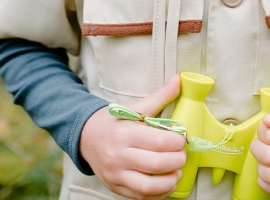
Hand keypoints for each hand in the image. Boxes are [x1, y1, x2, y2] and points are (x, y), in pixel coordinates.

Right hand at [80, 75, 185, 198]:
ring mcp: (115, 174)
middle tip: (183, 154)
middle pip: (157, 164)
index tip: (183, 137)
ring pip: (148, 186)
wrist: (87, 136)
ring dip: (170, 181)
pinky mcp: (115, 187)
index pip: (159, 142)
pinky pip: (140, 196)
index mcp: (125, 133)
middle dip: (177, 160)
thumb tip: (178, 81)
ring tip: (177, 172)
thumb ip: (160, 96)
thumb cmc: (115, 121)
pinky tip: (167, 183)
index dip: (177, 142)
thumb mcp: (135, 106)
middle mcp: (118, 155)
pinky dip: (158, 193)